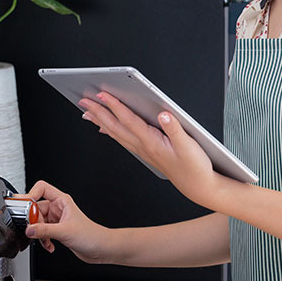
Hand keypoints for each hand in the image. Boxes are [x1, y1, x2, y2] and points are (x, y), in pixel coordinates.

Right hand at [14, 180, 112, 263]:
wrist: (100, 248)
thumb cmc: (91, 235)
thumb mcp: (65, 232)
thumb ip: (44, 231)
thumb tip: (29, 229)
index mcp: (61, 201)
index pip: (41, 189)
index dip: (30, 194)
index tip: (22, 205)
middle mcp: (58, 208)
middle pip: (36, 208)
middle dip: (33, 221)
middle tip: (33, 229)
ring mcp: (57, 219)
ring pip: (38, 222)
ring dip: (38, 233)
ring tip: (45, 240)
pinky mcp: (56, 230)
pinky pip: (42, 231)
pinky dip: (43, 240)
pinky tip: (49, 245)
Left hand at [80, 92, 223, 206]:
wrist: (197, 186)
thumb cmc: (194, 167)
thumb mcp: (189, 146)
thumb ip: (175, 129)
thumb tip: (164, 114)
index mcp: (152, 142)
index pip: (128, 120)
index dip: (115, 106)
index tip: (102, 94)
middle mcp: (143, 146)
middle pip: (115, 126)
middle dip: (98, 112)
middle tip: (84, 101)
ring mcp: (142, 150)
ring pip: (115, 133)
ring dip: (100, 121)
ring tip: (87, 112)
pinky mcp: (145, 152)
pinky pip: (122, 139)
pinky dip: (110, 131)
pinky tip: (105, 128)